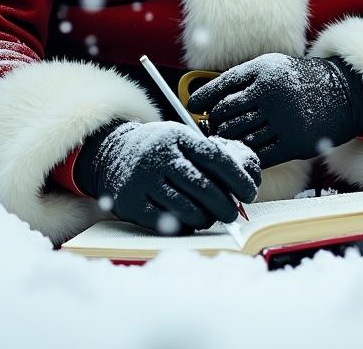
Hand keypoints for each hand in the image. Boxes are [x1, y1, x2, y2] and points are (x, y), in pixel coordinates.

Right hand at [74, 120, 260, 233]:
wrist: (113, 153)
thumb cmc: (160, 150)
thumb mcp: (180, 140)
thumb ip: (207, 157)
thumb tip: (243, 185)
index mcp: (177, 136)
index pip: (215, 158)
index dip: (237, 178)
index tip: (250, 193)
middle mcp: (159, 156)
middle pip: (203, 187)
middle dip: (225, 206)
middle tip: (232, 214)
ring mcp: (143, 180)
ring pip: (187, 209)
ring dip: (205, 219)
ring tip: (208, 217)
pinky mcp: (132, 203)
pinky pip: (167, 224)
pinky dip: (184, 226)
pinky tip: (188, 222)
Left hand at [186, 53, 362, 168]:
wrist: (338, 94)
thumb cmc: (294, 80)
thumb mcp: (269, 66)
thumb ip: (239, 81)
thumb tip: (202, 104)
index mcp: (262, 70)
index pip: (221, 87)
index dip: (202, 99)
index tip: (192, 107)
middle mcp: (271, 93)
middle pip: (225, 114)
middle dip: (214, 123)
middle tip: (213, 126)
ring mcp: (282, 119)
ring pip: (238, 136)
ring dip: (227, 140)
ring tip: (227, 137)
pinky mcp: (292, 143)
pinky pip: (257, 154)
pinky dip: (245, 154)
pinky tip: (243, 150)